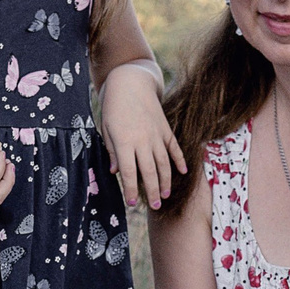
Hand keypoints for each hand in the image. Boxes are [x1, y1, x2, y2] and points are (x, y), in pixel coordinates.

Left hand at [98, 65, 185, 209]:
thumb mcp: (106, 129)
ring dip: (166, 180)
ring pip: (164, 163)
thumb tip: (116, 171)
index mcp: (124, 142)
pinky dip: (180, 160)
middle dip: (152, 191)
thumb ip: (112, 151)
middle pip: (150, 172)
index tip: (131, 203)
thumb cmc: (112, 106)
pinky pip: (174, 147)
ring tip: (166, 195)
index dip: (130, 190)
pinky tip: (184, 171)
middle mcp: (142, 140)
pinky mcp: (165, 128)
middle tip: (154, 206)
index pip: (129, 173)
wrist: (130, 82)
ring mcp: (156, 134)